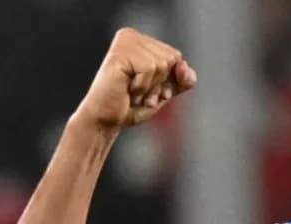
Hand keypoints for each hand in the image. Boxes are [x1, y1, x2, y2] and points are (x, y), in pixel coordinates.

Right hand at [75, 28, 197, 130]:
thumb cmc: (131, 106)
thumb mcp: (165, 92)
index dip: (168, 80)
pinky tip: (127, 90)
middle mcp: (131, 36)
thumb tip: (184, 66)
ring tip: (132, 92)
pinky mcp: (119, 53)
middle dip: (160, 84)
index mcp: (141, 41)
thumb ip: (182, 80)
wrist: (106, 120)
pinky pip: (149, 68)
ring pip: (162, 63)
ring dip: (150, 87)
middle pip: (172, 58)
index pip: (176, 57)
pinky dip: (142, 87)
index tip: (149, 91)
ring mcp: (124, 42)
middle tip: (139, 93)